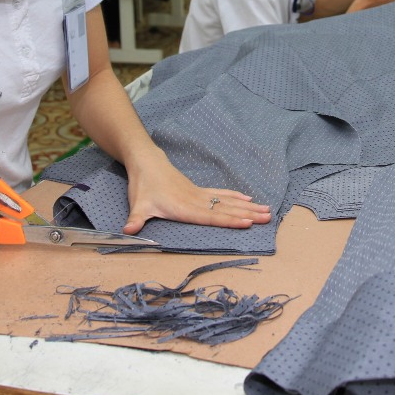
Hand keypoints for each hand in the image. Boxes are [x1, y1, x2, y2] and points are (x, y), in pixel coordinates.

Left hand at [121, 147, 271, 234]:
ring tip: (266, 211)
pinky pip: (222, 194)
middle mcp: (196, 201)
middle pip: (226, 208)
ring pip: (228, 201)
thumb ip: (135, 219)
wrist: (147, 162)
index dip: (229, 220)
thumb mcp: (137, 205)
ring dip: (247, 206)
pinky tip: (249, 200)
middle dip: (247, 214)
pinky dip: (236, 197)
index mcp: (184, 207)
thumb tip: (127, 231)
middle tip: (267, 218)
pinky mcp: (199, 191)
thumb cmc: (143, 186)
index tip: (247, 222)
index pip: (211, 216)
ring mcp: (200, 194)